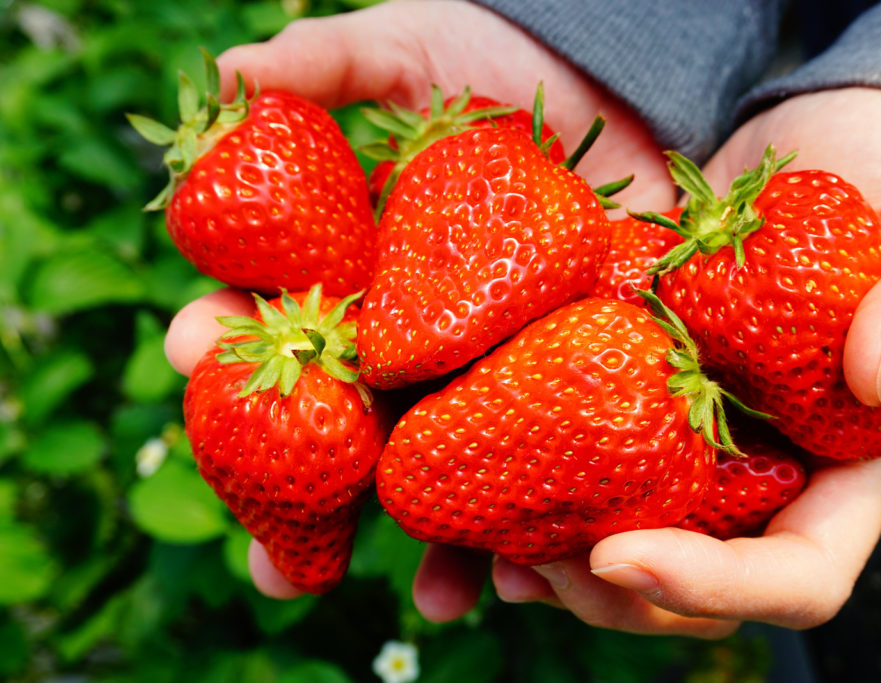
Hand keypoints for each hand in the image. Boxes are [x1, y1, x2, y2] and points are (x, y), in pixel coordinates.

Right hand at [165, 0, 674, 609]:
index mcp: (363, 267)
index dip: (232, 332)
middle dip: (311, 493)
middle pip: (352, 422)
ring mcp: (493, 363)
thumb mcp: (417, 47)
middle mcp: (418, 331)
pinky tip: (510, 573)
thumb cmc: (510, 57)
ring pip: (445, 464)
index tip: (193, 343)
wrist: (630, 81)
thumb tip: (232, 77)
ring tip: (413, 596)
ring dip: (423, 539)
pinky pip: (543, 462)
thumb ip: (329, 64)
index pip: (281, 314)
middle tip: (269, 562)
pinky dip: (525, 522)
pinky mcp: (572, 379)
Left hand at [486, 88, 880, 635]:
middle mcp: (761, 469)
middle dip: (612, 593)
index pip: (798, 574)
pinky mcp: (630, 390)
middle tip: (534, 561)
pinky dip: (518, 490)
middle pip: (693, 585)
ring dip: (553, 565)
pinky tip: (464, 488)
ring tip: (485, 550)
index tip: (626, 557)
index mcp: (843, 465)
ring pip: (625, 541)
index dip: (715, 588)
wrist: (820, 142)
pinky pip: (576, 460)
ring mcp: (689, 437)